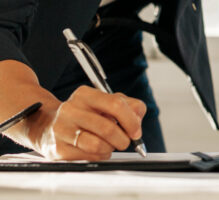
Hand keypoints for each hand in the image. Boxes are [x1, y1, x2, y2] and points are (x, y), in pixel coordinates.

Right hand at [29, 86, 145, 160]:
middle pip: (107, 127)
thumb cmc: (84, 114)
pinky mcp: (57, 149)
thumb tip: (138, 119)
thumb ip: (127, 106)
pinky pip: (87, 157)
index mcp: (85, 94)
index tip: (136, 132)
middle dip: (123, 139)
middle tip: (125, 142)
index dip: (130, 120)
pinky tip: (98, 151)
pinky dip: (99, 156)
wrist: (48, 126)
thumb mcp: (104, 103)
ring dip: (110, 149)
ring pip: (97, 144)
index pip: (115, 104)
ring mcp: (62, 129)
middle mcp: (71, 109)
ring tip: (110, 146)